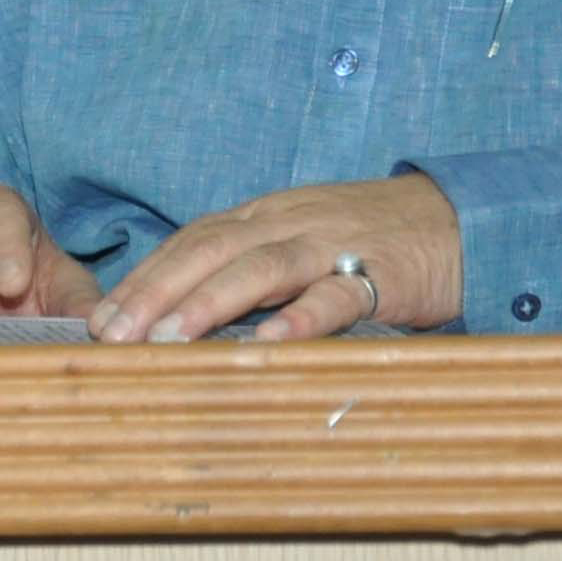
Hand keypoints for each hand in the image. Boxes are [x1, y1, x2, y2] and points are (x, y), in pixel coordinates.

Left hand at [88, 173, 461, 343]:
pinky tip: (268, 343)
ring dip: (207, 303)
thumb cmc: (371, 239)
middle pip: (207, 251)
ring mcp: (333, 246)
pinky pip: (336, 296)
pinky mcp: (382, 275)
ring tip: (167, 338)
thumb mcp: (301, 239)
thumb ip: (250, 265)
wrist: (462, 219)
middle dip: (153, 293)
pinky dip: (300, 318)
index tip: (99, 322)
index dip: (142, 279)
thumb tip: (181, 313)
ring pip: (259, 267)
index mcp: (263, 216)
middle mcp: (287, 223)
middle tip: (111, 336)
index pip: (189, 243)